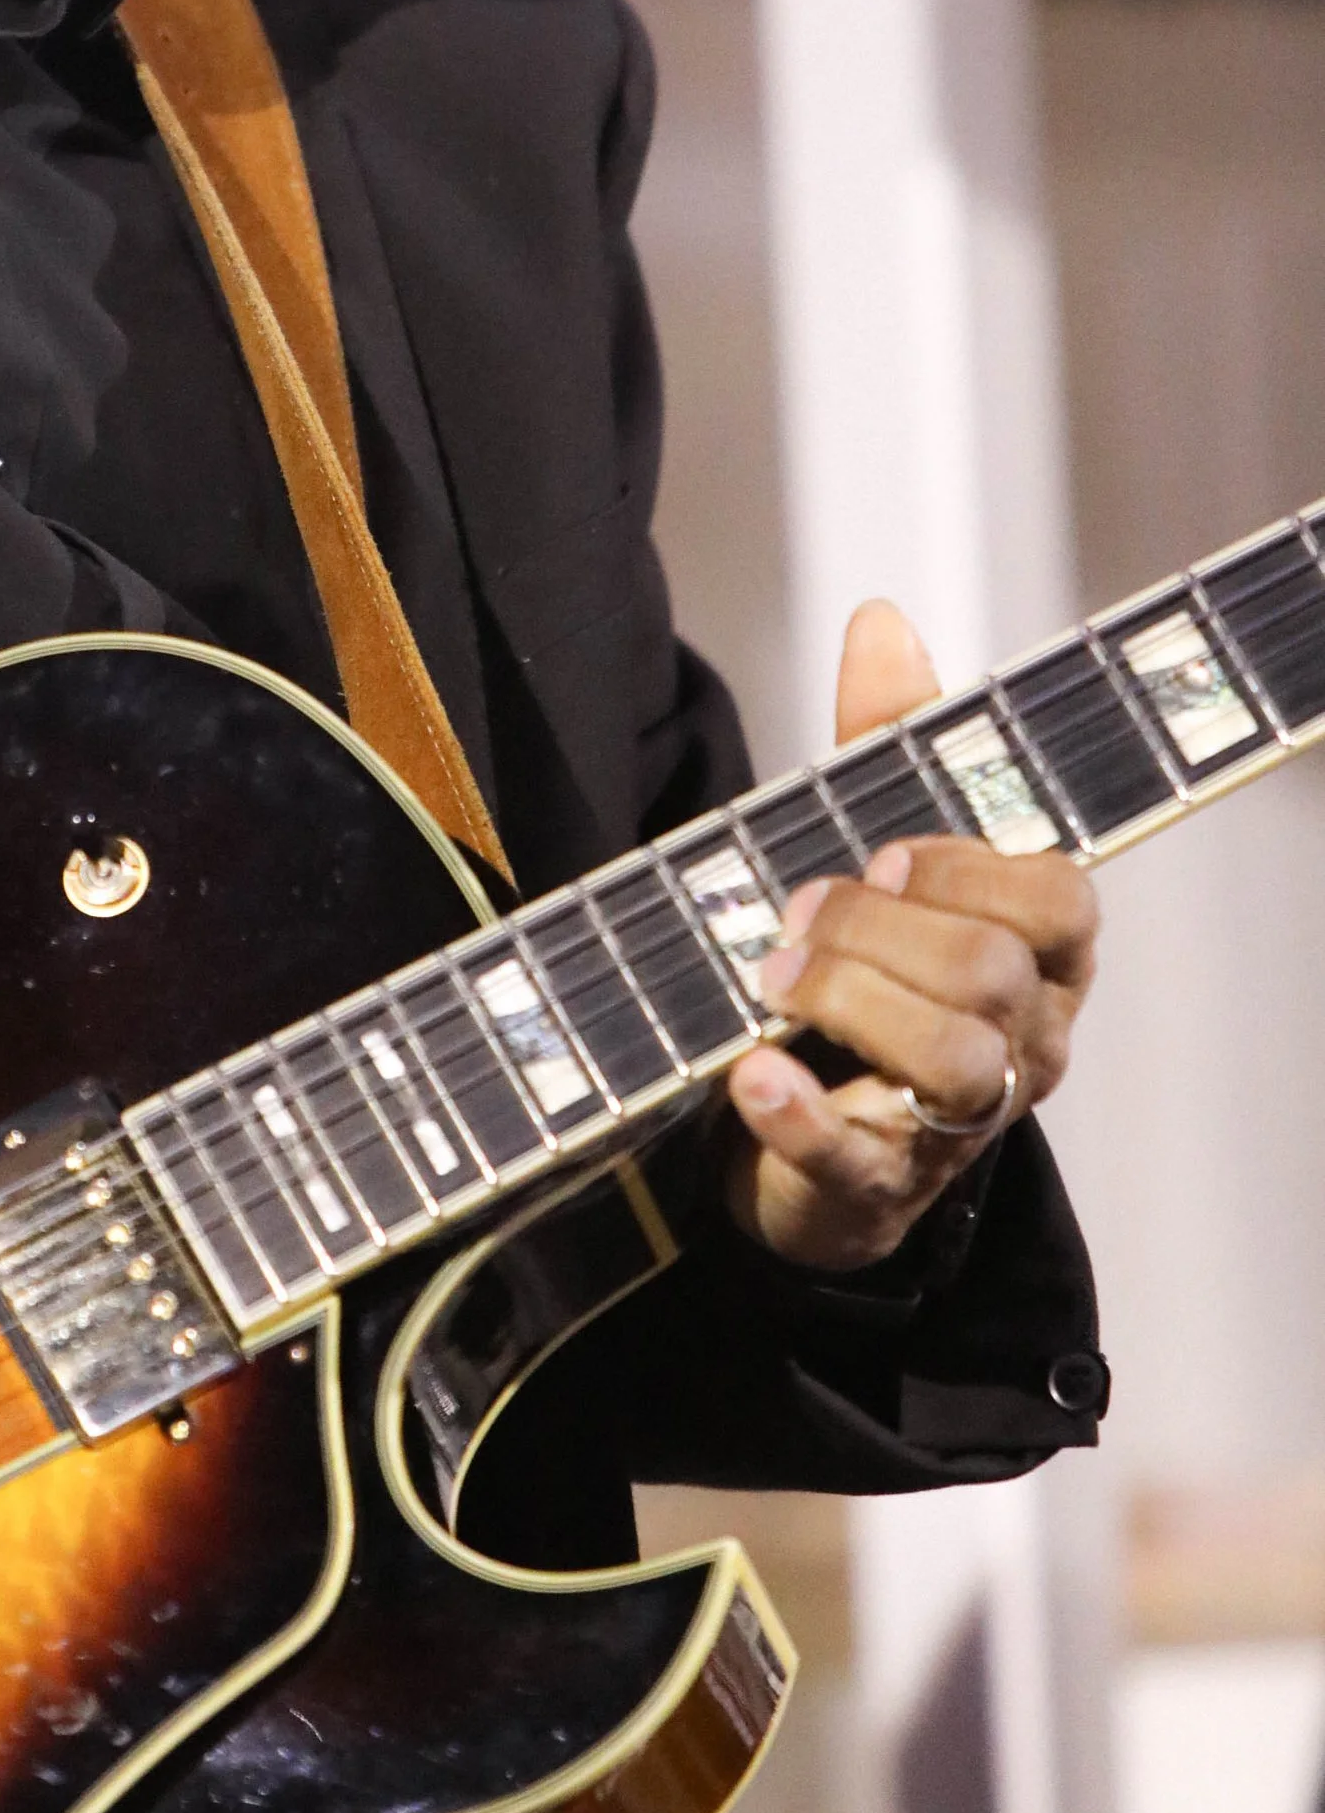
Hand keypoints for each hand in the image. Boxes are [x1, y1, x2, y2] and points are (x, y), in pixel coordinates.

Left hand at [720, 599, 1098, 1270]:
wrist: (804, 1130)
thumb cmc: (871, 970)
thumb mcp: (882, 853)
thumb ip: (889, 748)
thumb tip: (881, 621)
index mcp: (1041, 959)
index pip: (1061, 902)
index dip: (971, 868)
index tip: (885, 852)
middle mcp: (1024, 1046)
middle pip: (993, 977)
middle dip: (881, 930)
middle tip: (796, 916)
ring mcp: (957, 1128)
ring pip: (954, 1066)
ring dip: (848, 1003)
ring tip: (768, 981)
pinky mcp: (876, 1190)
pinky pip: (857, 1162)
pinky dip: (796, 1115)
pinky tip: (749, 1073)